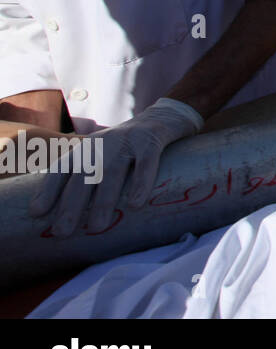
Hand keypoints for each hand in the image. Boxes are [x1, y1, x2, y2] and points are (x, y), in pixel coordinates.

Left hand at [30, 98, 203, 236]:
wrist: (165, 115)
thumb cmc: (130, 146)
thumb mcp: (104, 154)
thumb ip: (89, 176)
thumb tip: (70, 215)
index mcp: (88, 148)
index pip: (63, 169)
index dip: (48, 190)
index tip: (36, 213)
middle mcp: (103, 144)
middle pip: (84, 175)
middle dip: (71, 204)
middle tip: (62, 232)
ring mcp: (128, 141)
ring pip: (112, 173)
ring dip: (103, 201)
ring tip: (96, 228)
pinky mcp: (152, 141)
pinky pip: (146, 163)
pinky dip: (140, 183)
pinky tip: (136, 204)